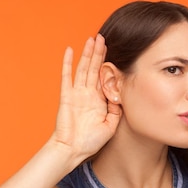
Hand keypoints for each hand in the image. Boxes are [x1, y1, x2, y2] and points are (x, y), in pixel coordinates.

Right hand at [51, 34, 121, 160]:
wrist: (72, 150)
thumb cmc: (90, 142)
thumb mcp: (110, 126)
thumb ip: (116, 111)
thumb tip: (121, 97)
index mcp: (99, 101)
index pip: (105, 78)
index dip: (109, 65)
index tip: (116, 51)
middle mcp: (88, 94)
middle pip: (94, 68)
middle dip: (99, 53)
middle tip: (104, 37)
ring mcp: (77, 93)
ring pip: (83, 68)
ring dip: (88, 53)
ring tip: (92, 39)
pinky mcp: (66, 95)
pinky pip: (66, 76)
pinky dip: (67, 63)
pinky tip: (70, 50)